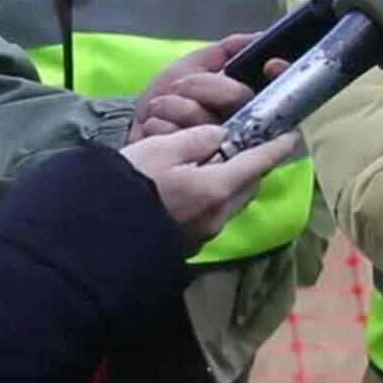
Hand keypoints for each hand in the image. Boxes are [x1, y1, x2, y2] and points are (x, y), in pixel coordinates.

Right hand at [121, 125, 298, 250]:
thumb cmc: (124, 186)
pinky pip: (212, 218)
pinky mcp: (187, 247)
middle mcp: (218, 216)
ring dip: (231, 184)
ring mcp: (203, 235)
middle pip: (249, 185)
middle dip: (253, 165)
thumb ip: (196, 139)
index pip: (260, 163)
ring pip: (231, 203)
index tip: (291, 134)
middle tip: (245, 147)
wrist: (90, 238)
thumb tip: (219, 136)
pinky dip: (212, 200)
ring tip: (214, 166)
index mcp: (217, 189)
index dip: (277, 146)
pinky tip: (193, 191)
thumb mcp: (159, 149)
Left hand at [129, 34, 267, 142]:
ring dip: (175, 107)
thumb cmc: (168, 97)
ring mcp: (221, 148)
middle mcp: (242, 126)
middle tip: (178, 88)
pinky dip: (161, 126)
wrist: (133, 128)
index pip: (278, 86)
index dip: (279, 73)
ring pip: (207, 118)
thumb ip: (225, 50)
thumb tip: (259, 37)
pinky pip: (182, 138)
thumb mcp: (194, 65)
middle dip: (201, 86)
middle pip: (239, 96)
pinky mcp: (198, 166)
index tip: (270, 64)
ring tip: (161, 109)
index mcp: (247, 101)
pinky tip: (155, 127)